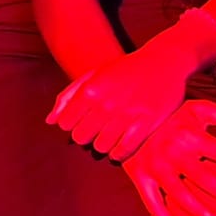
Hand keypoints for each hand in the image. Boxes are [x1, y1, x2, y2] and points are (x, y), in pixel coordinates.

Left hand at [49, 40, 192, 160]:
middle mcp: (107, 103)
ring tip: (109, 137)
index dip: (72, 125)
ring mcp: (127, 114)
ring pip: (100, 147)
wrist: (165, 61)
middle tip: (97, 130)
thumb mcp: (95, 74)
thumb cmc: (126, 69)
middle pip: (81, 138)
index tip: (83, 122)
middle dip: (86, 137)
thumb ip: (69, 96)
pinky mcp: (147, 123)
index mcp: (91, 89)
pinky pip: (123, 151)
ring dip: (102, 145)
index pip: (66, 124)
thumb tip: (50, 122)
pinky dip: (118, 154)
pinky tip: (120, 147)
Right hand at [121, 100, 215, 215]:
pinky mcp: (139, 177)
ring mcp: (155, 166)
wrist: (128, 113)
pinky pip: (153, 203)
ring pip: (179, 194)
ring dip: (198, 211)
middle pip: (204, 178)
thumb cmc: (173, 113)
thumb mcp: (201, 109)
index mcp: (191, 134)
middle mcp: (173, 151)